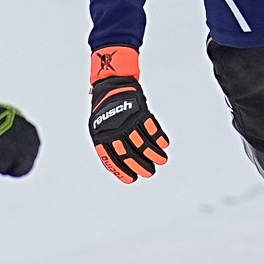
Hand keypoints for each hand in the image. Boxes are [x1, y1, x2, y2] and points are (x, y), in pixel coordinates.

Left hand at [87, 47, 168, 182]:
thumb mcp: (99, 126)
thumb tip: (119, 166)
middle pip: (128, 153)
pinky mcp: (140, 111)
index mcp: (101, 135)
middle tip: (149, 173)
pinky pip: (151, 128)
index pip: (110, 158)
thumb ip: (108, 144)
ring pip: (142, 143)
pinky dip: (159, 138)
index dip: (121, 171)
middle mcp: (114, 129)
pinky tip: (164, 145)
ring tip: (161, 160)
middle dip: (140, 165)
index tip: (132, 179)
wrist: (112, 83)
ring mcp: (127, 120)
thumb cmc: (106, 109)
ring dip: (154, 154)